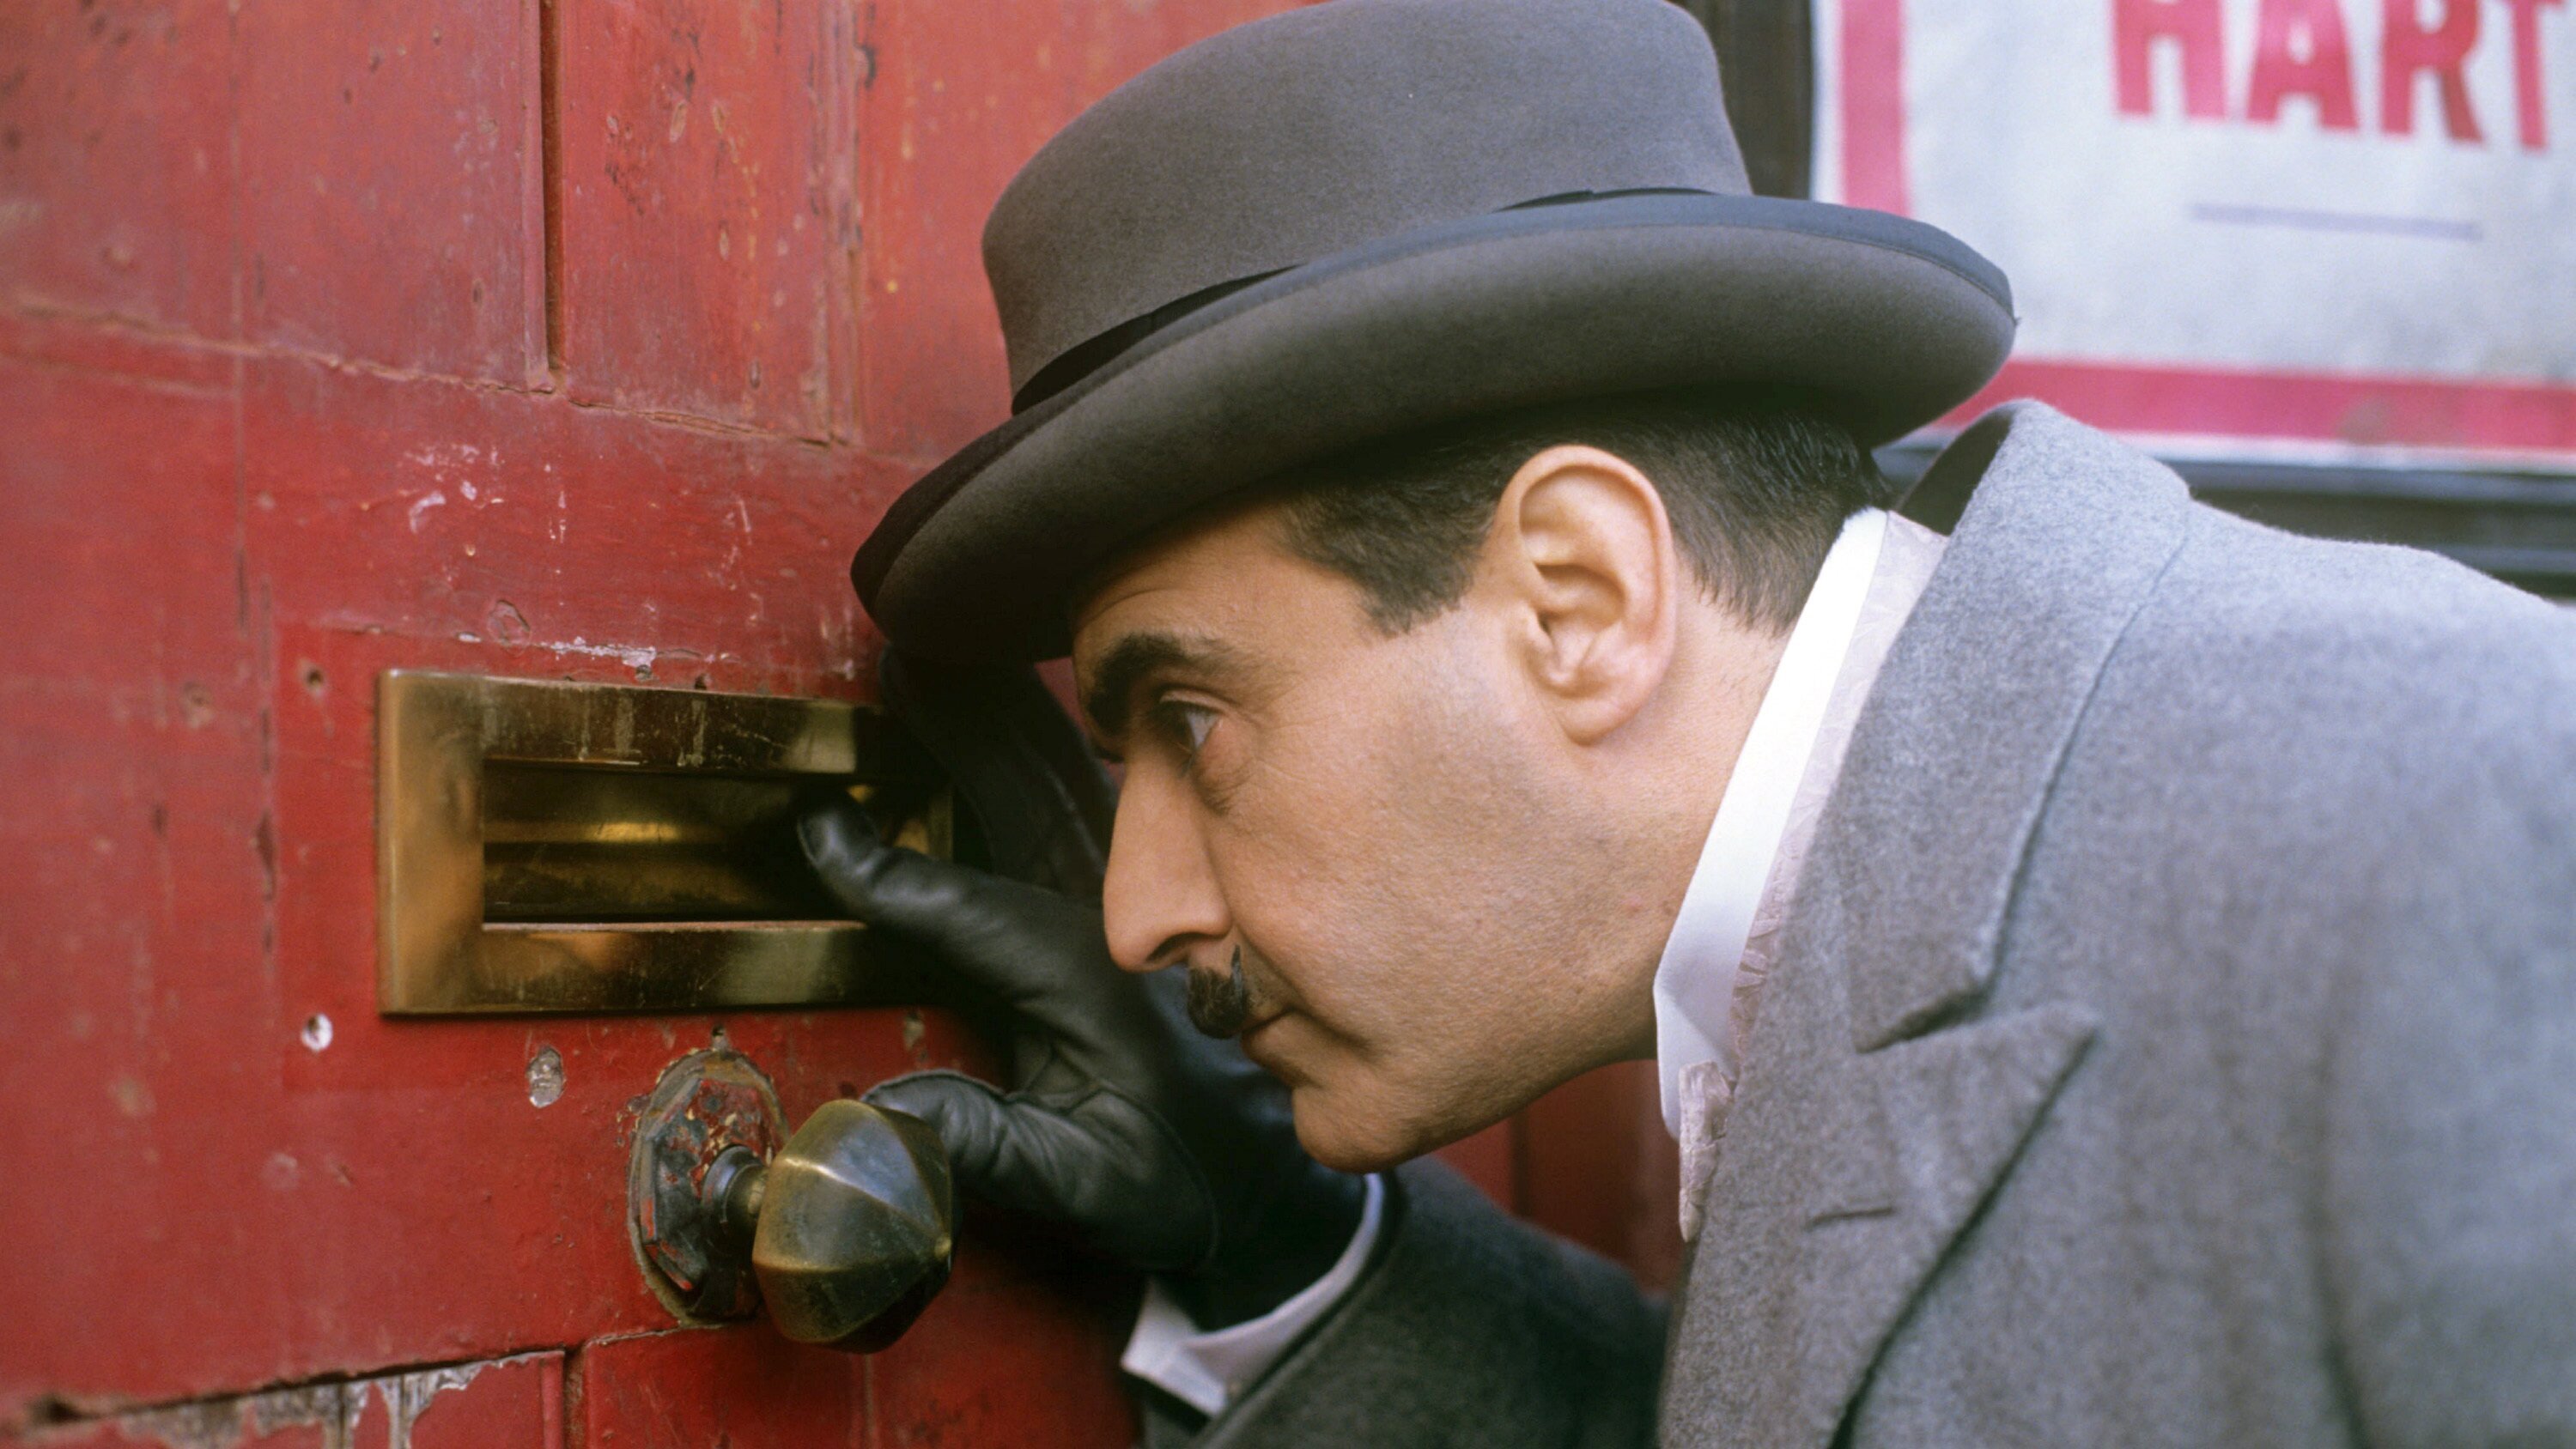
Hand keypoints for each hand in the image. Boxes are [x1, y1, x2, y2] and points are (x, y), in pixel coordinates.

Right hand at [801, 655, 1364, 1326]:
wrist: (1282, 1190)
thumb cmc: (1189, 1186)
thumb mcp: (1086, 1187)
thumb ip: (989, 1146)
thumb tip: (882, 1112)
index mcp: (1092, 984)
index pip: (973, 908)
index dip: (891, 873)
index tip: (824, 829)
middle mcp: (1119, 923)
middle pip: (1033, 800)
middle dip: (963, 730)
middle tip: (899, 661)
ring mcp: (1142, 902)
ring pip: (1068, 787)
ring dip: (1005, 723)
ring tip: (945, 659)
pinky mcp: (1156, 900)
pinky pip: (1096, 803)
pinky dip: (1049, 751)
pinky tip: (1017, 715)